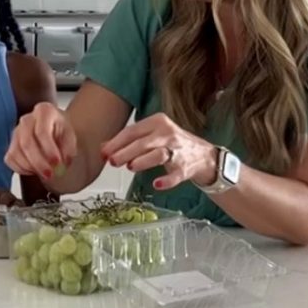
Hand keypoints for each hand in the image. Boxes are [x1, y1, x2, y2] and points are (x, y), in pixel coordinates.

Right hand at [3, 101, 76, 181]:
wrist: (55, 132)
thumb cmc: (62, 133)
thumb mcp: (71, 137)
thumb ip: (68, 149)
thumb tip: (62, 163)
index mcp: (44, 111)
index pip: (42, 131)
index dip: (49, 149)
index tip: (57, 163)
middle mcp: (27, 119)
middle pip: (27, 142)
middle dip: (38, 162)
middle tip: (50, 175)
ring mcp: (16, 131)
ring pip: (16, 152)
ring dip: (31, 167)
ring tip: (45, 173)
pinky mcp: (10, 144)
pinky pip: (10, 159)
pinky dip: (21, 169)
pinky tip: (34, 170)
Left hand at [100, 113, 216, 189]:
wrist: (203, 156)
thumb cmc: (172, 144)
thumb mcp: (151, 136)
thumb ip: (129, 140)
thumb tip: (103, 148)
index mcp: (157, 122)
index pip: (132, 131)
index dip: (116, 142)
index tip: (104, 152)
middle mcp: (168, 133)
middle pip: (143, 142)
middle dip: (125, 152)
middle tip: (112, 161)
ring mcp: (178, 150)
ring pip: (158, 154)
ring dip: (143, 161)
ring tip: (131, 167)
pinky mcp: (186, 168)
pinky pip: (176, 174)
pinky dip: (166, 180)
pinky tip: (156, 184)